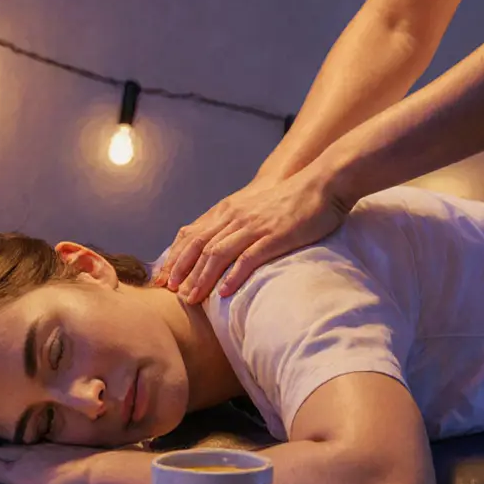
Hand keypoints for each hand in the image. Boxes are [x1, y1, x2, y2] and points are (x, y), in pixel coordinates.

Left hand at [153, 170, 348, 304]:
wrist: (320, 185)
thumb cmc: (288, 200)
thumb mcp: (252, 207)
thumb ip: (233, 223)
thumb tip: (216, 247)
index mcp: (227, 211)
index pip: (191, 235)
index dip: (174, 257)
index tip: (163, 278)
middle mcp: (234, 217)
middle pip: (198, 246)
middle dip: (182, 271)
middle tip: (171, 293)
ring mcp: (253, 226)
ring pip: (217, 254)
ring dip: (201, 278)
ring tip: (192, 298)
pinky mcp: (273, 236)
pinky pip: (248, 258)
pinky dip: (233, 276)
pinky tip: (225, 292)